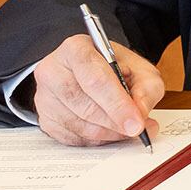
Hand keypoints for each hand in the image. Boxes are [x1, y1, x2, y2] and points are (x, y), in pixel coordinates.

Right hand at [31, 34, 163, 147]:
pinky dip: (95, 140)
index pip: (95, 79)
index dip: (117, 104)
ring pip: (78, 125)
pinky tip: (109, 131)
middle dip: (114, 122)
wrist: (89, 70)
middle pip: (84, 104)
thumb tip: (141, 113)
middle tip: (137, 129)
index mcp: (75, 49)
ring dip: (108, 133)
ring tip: (127, 128)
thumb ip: (146, 88)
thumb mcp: (138, 68)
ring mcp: (44, 96)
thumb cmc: (112, 68)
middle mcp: (53, 71)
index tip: (136, 123)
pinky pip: (71, 138)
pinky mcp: (44, 119)